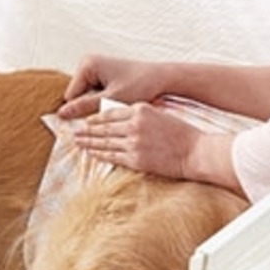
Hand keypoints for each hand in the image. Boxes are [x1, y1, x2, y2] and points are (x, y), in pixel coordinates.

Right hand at [58, 55, 164, 119]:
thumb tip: (61, 114)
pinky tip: (117, 98)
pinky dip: (103, 99)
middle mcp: (87, 62)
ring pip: (85, 96)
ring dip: (98, 103)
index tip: (101, 112)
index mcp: (87, 64)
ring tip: (117, 101)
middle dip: (92, 105)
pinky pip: (93, 93)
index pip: (71, 96)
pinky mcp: (100, 73)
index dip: (84, 109)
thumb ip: (85, 106)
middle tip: (112, 105)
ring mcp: (93, 67)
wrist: (160, 78)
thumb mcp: (111, 99)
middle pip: (77, 95)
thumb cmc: (140, 85)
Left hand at [71, 101, 197, 177]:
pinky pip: (113, 156)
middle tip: (74, 132)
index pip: (110, 113)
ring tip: (78, 142)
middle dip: (87, 131)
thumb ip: (139, 115)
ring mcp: (134, 143)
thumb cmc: (181, 133)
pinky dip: (100, 154)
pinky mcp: (136, 159)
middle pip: (104, 128)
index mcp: (141, 110)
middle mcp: (135, 125)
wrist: (195, 151)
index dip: (96, 118)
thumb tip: (119, 121)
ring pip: (105, 142)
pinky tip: (91, 153)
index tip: (86, 121)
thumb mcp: (159, 115)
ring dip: (89, 143)